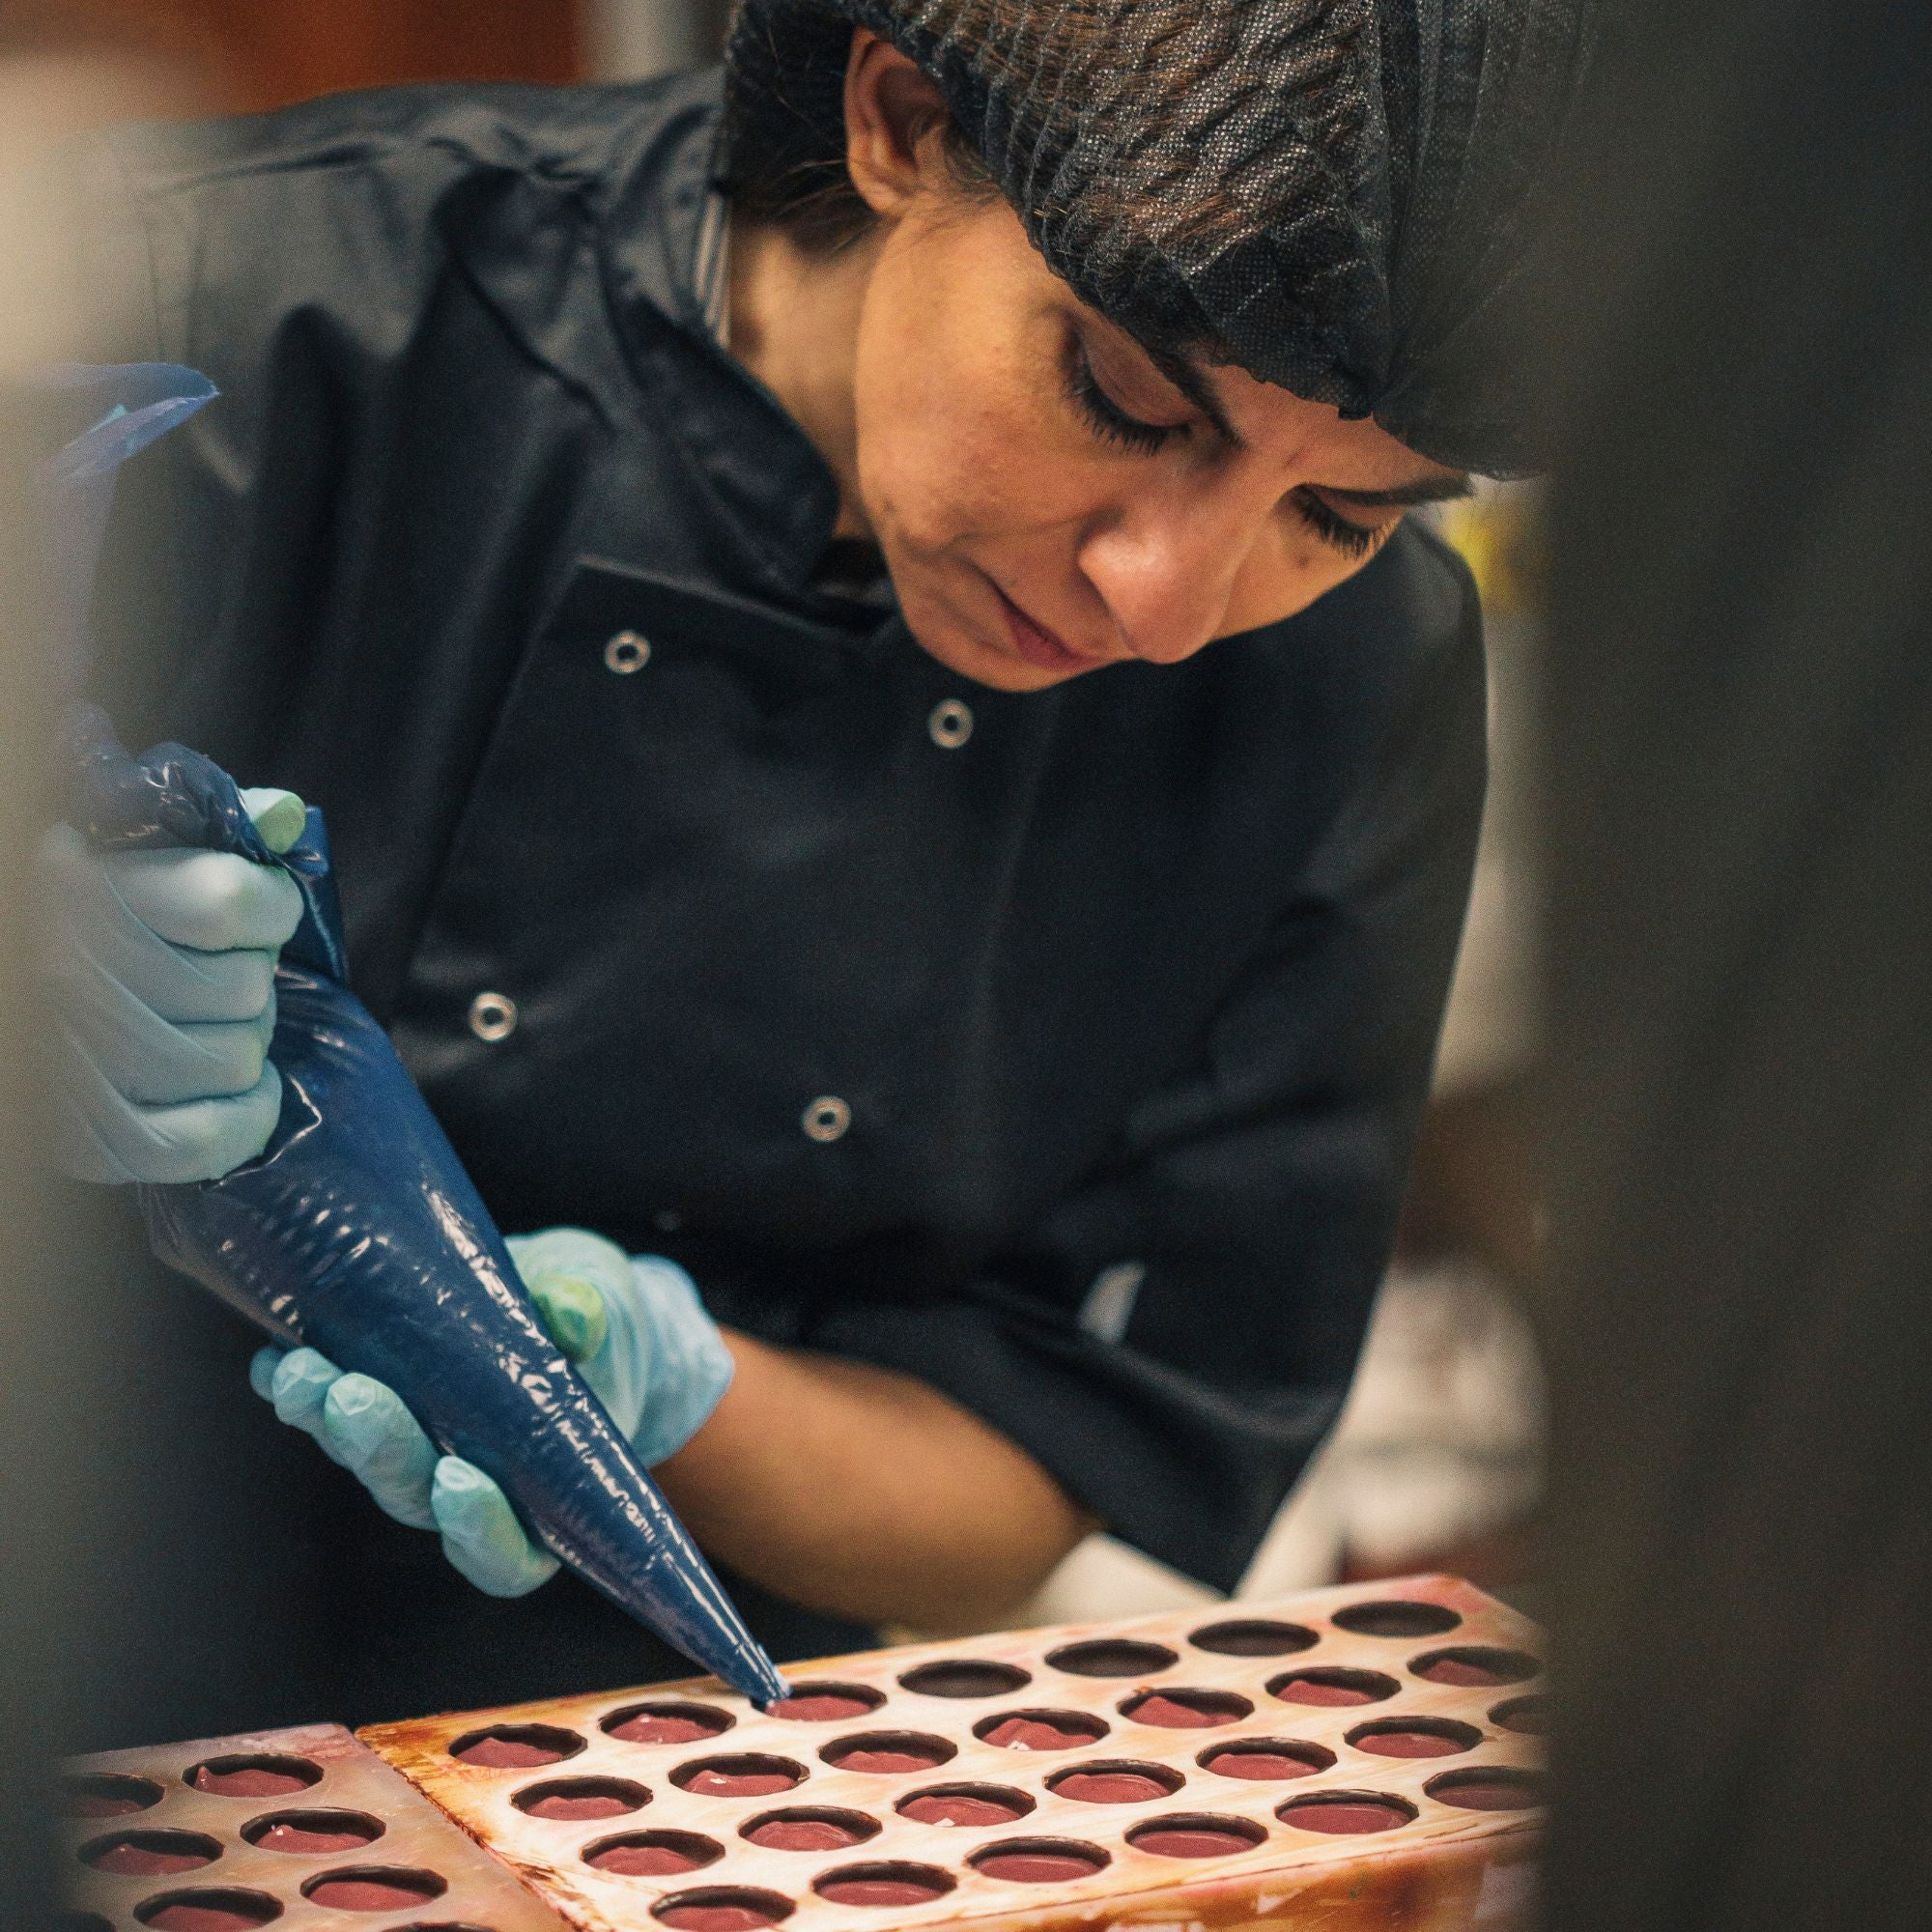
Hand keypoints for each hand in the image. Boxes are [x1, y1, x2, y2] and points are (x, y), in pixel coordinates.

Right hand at [39, 786, 306, 1182]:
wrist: (23, 985)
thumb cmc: (83, 910)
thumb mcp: (133, 847)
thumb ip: (212, 826)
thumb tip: (282, 817)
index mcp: (80, 888)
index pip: (231, 902)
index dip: (272, 907)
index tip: (258, 908)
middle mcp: (68, 972)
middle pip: (244, 989)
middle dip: (253, 981)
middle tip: (221, 976)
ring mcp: (73, 1059)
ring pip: (237, 1058)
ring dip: (248, 1042)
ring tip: (218, 1026)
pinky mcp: (83, 1137)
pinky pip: (204, 1141)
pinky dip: (247, 1119)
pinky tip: (248, 1093)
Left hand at [249, 1228, 733, 1595]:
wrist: (568, 1303)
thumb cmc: (607, 1329)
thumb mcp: (614, 1311)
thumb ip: (595, 1314)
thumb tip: (570, 1314)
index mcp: (545, 1497)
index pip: (505, 1554)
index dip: (478, 1532)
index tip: (457, 1482)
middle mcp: (467, 1489)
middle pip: (413, 1498)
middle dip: (380, 1451)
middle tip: (354, 1399)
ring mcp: (417, 1450)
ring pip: (364, 1459)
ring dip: (325, 1419)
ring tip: (300, 1369)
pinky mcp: (379, 1406)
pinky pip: (329, 1413)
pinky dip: (298, 1391)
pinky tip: (275, 1358)